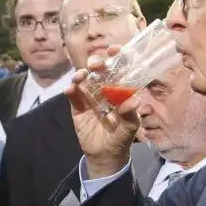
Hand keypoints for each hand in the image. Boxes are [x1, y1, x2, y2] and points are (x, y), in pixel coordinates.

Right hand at [65, 47, 139, 178]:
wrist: (105, 156)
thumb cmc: (121, 138)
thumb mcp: (129, 127)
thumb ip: (130, 114)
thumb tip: (134, 101)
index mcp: (119, 91)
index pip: (118, 70)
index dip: (117, 57)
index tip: (115, 49)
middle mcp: (103, 91)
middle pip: (99, 71)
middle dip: (96, 63)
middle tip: (96, 64)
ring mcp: (89, 98)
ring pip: (83, 81)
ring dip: (81, 75)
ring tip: (80, 76)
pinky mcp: (77, 108)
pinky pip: (73, 97)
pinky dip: (71, 91)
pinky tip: (70, 90)